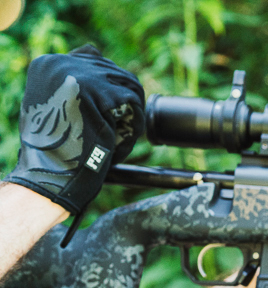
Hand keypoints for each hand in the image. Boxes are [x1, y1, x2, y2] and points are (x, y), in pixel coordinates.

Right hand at [4, 45, 144, 217]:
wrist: (51, 171)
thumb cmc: (56, 146)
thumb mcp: (56, 104)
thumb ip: (72, 78)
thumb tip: (95, 51)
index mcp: (48, 64)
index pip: (93, 58)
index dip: (107, 89)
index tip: (102, 112)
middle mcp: (61, 62)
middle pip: (114, 71)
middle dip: (122, 100)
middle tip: (110, 128)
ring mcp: (81, 74)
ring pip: (128, 85)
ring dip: (130, 112)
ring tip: (116, 134)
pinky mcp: (100, 91)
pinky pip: (134, 102)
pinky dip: (134, 124)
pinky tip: (118, 140)